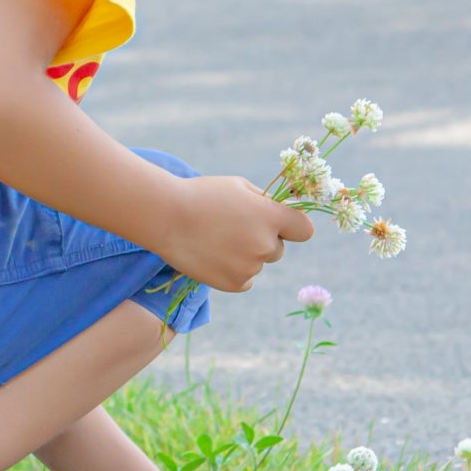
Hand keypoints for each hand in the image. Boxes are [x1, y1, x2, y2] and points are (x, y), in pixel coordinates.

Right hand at [160, 176, 313, 292]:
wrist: (166, 217)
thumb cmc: (202, 195)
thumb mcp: (238, 186)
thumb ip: (265, 202)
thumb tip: (283, 212)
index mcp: (271, 217)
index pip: (304, 230)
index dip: (293, 227)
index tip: (281, 224)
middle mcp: (265, 245)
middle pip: (278, 249)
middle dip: (262, 240)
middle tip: (232, 229)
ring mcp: (250, 267)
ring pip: (258, 263)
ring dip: (244, 255)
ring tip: (215, 240)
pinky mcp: (233, 284)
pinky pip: (245, 280)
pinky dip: (233, 271)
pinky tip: (213, 255)